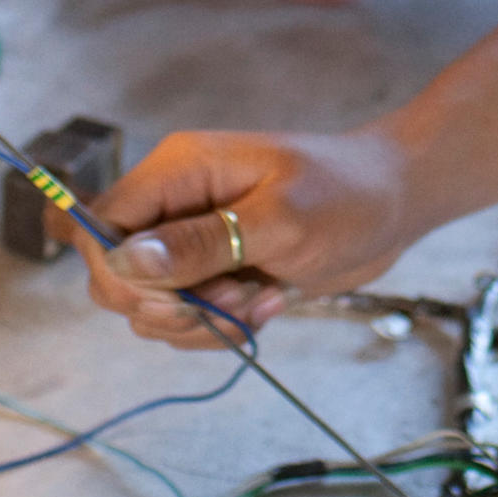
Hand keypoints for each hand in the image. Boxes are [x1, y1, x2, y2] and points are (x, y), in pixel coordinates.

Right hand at [73, 127, 418, 347]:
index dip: (119, 271)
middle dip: (167, 305)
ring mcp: (193, 242)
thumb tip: (126, 262)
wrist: (395, 204)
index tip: (173, 298)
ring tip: (259, 300)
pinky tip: (270, 303)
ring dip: (203, 320)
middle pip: (116, 274)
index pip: (101, 225)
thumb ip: (202, 242)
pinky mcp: (216, 274)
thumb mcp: (280, 219)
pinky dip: (223, 325)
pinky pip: (189, 317)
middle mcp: (174, 205)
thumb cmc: (346, 195)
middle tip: (229, 300)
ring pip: (151, 306)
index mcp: (178, 171)